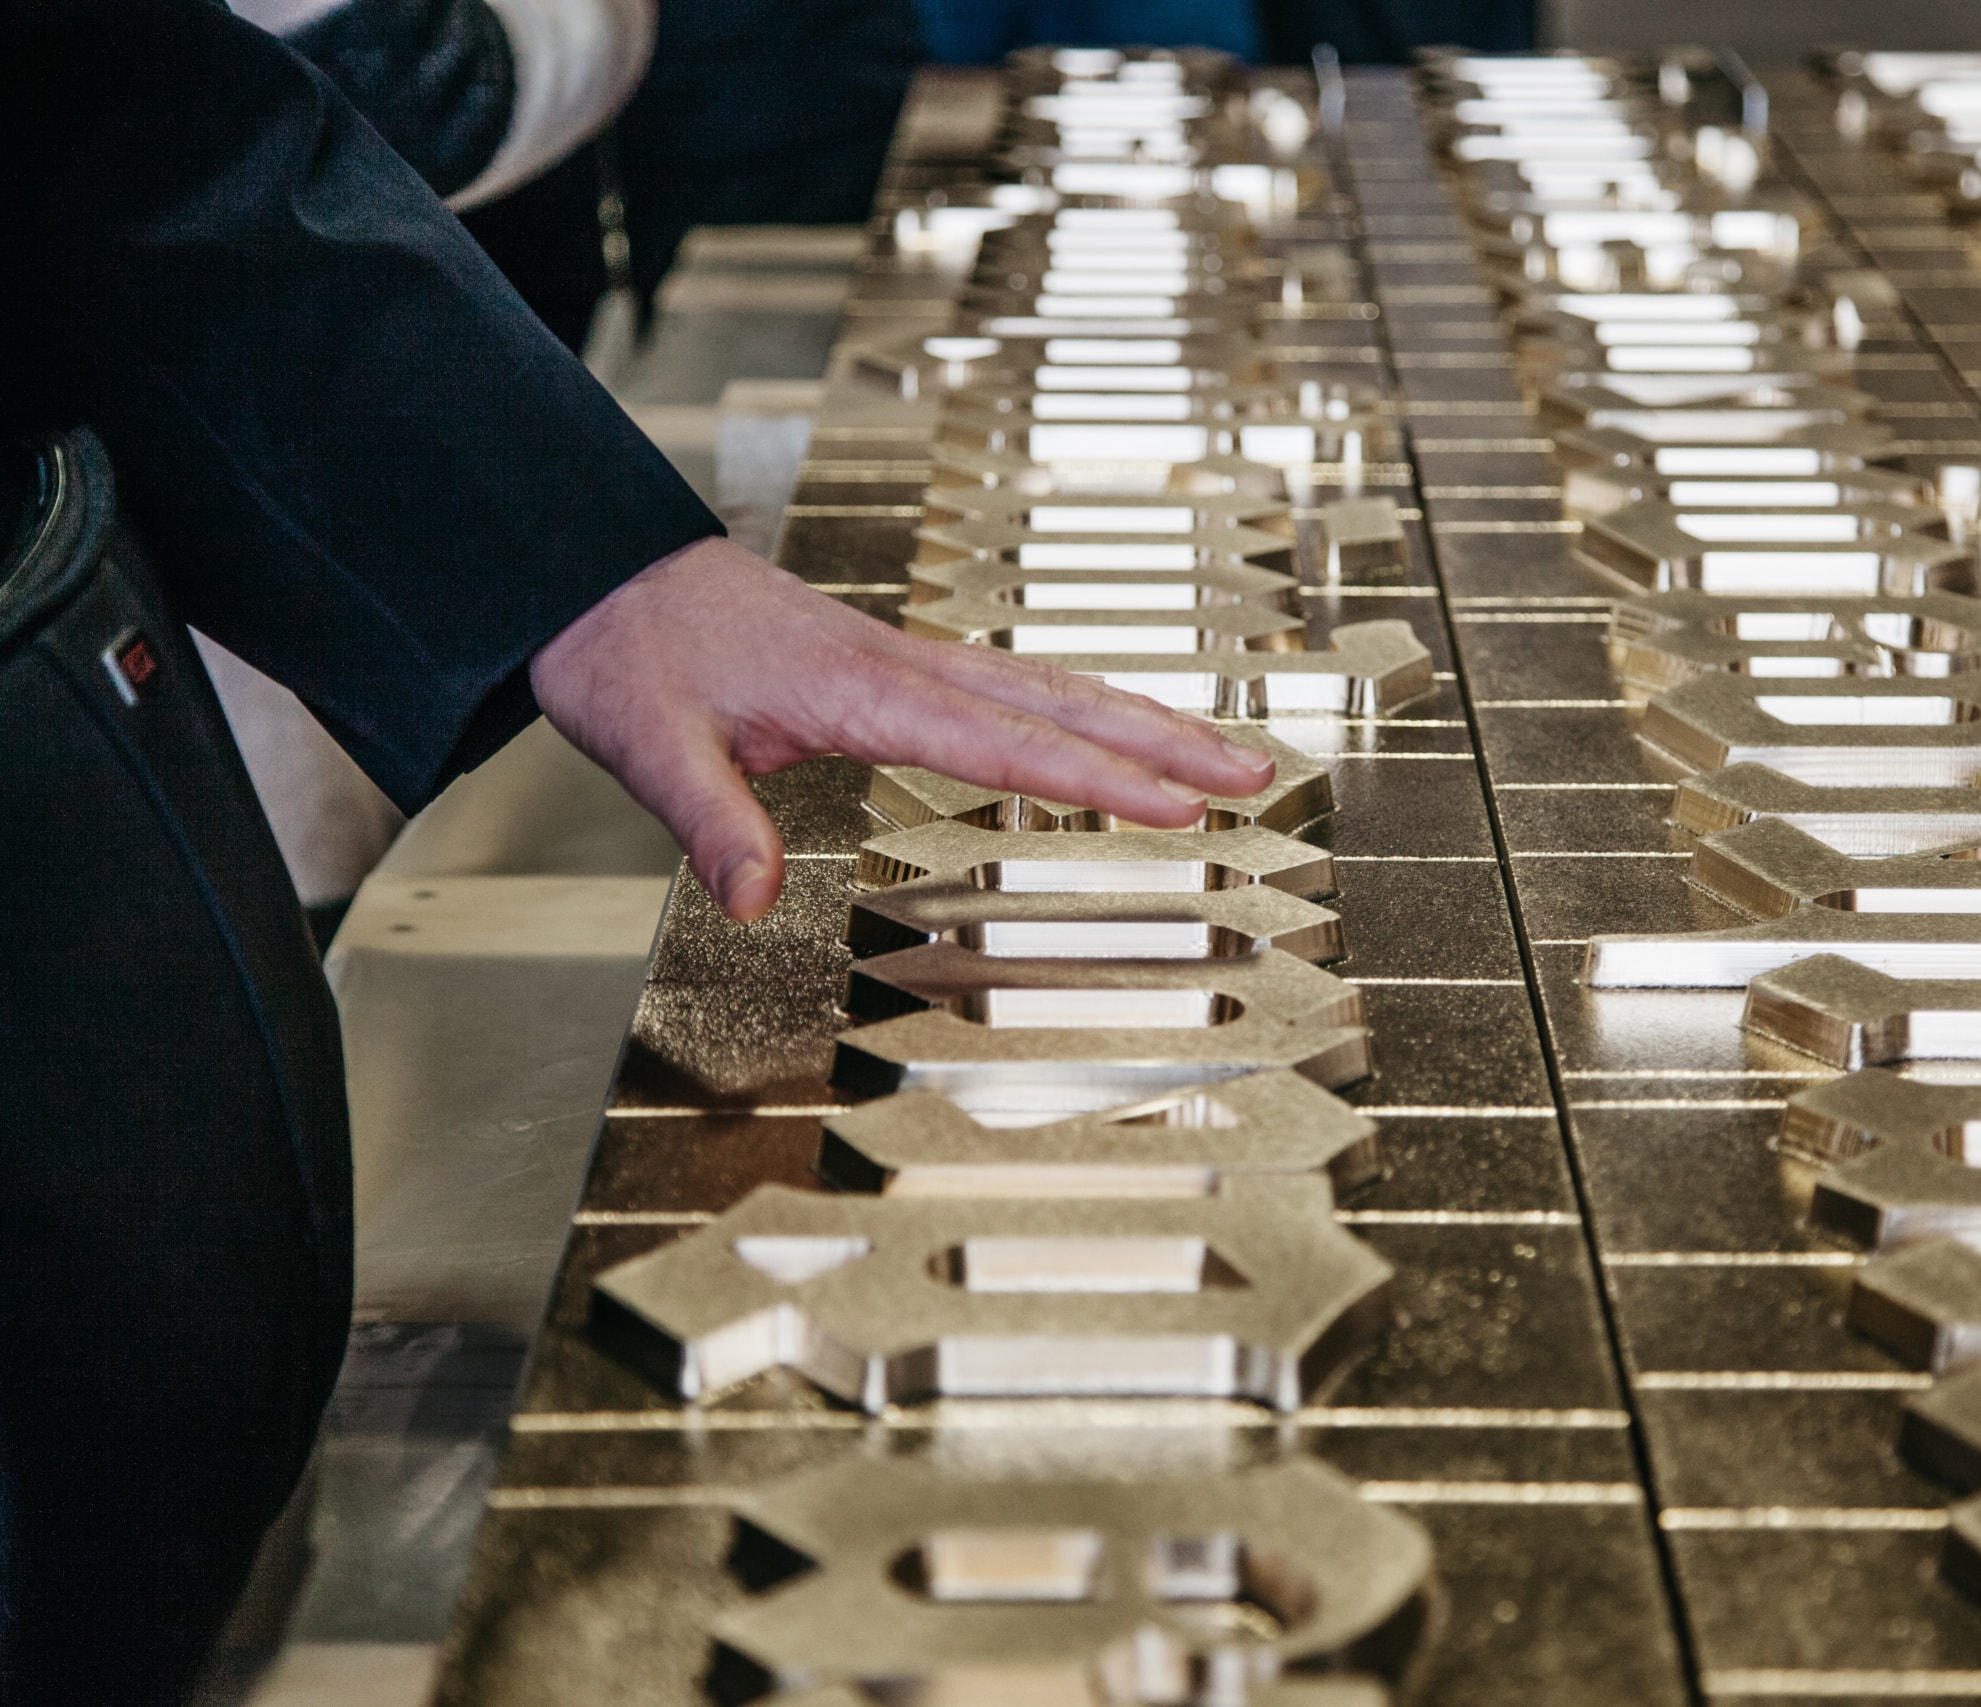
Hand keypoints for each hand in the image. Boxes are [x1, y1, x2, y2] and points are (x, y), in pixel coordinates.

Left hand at [529, 537, 1278, 920]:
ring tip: (1223, 752)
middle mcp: (898, 663)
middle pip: (1059, 701)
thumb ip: (711, 820)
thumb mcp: (647, 743)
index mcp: (856, 686)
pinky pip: (1013, 685)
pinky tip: (1114, 729)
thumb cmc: (624, 650)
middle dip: (1163, 740)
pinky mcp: (893, 664)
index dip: (1094, 778)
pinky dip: (1082, 707)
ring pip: (1048, 686)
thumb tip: (756, 901)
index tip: (1175, 805)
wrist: (593, 572)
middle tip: (1254, 771)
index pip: (1002, 741)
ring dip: (1140, 719)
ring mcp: (903, 657)